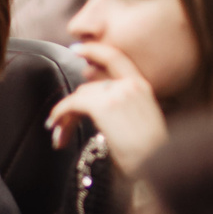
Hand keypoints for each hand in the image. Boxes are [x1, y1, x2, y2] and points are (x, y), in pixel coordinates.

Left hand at [48, 44, 169, 173]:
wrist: (156, 165)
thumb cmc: (150, 154)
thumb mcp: (141, 124)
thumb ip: (121, 108)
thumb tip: (93, 106)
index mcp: (142, 87)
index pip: (116, 59)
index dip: (95, 51)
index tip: (77, 48)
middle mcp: (129, 85)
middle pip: (90, 87)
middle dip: (73, 105)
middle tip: (60, 124)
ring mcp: (116, 94)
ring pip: (79, 97)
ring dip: (65, 115)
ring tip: (59, 135)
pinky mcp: (101, 105)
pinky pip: (71, 104)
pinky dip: (60, 114)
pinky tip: (55, 127)